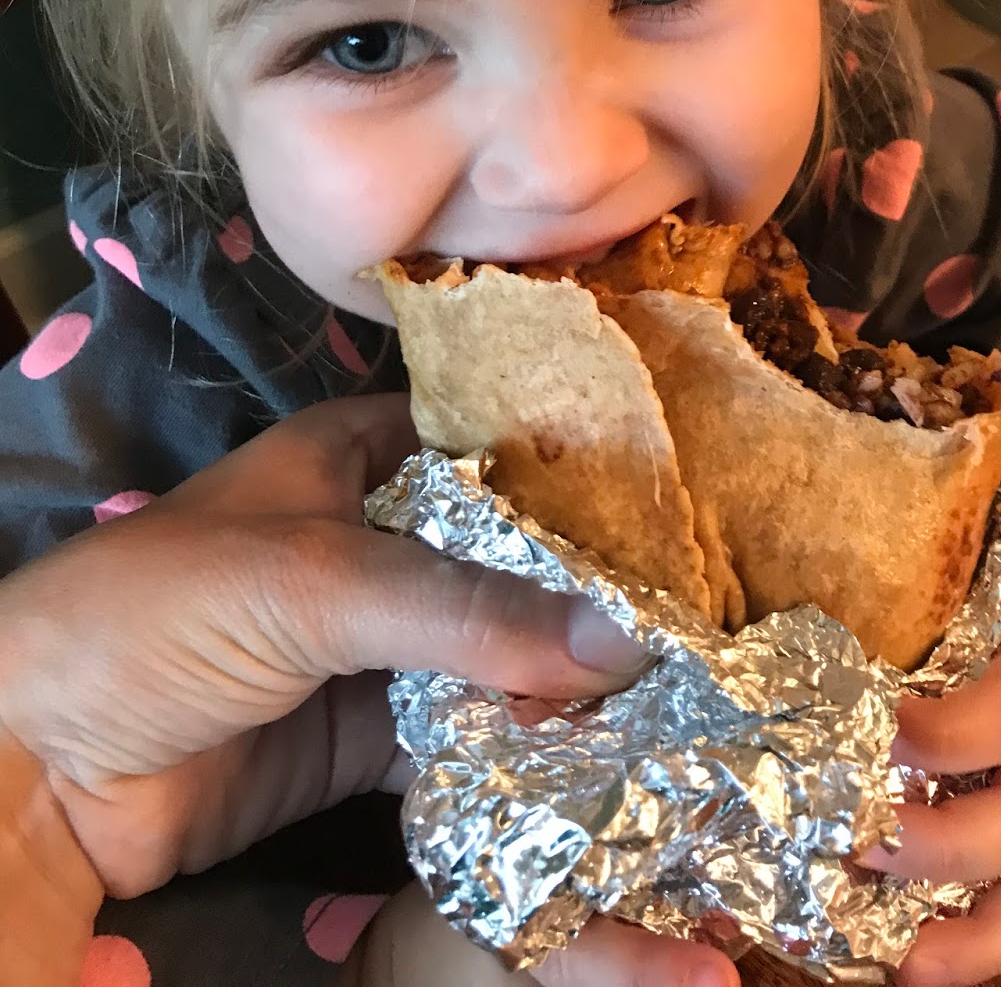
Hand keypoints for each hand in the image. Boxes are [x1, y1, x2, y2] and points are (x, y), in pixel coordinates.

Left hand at [0, 395, 734, 986]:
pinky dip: (522, 764)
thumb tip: (624, 642)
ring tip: (683, 709)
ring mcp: (377, 646)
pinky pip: (465, 746)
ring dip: (567, 690)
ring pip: (497, 659)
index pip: (496, 450)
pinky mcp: (368, 741)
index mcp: (360, 457)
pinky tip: (601, 779)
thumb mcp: (314, 583)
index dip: (585, 478)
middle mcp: (381, 542)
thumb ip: (465, 611)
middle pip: (509, 564)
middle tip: (705, 630)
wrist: (37, 766)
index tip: (689, 516)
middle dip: (592, 600)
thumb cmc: (163, 615)